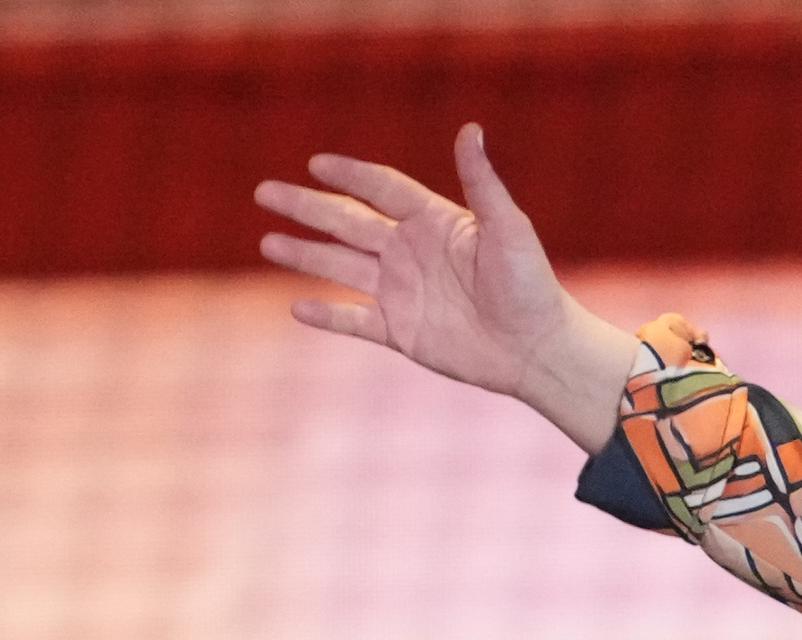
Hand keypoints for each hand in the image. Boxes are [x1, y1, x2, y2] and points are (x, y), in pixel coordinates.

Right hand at [256, 126, 649, 450]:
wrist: (536, 348)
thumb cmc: (530, 285)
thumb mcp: (508, 228)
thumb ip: (482, 182)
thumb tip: (471, 130)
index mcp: (433, 222)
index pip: (381, 189)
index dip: (350, 175)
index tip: (316, 163)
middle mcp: (410, 252)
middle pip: (348, 222)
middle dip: (307, 207)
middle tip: (266, 192)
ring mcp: (401, 292)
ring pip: (341, 267)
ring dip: (304, 254)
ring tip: (267, 242)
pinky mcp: (401, 331)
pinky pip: (355, 321)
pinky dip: (327, 315)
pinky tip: (296, 306)